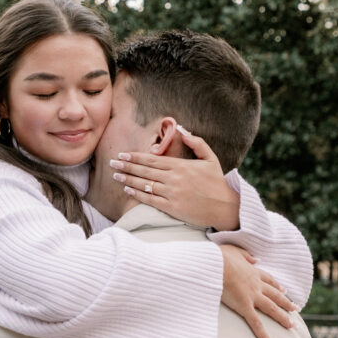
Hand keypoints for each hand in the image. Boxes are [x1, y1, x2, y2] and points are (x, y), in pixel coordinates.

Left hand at [109, 127, 239, 230]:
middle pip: (144, 171)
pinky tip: (127, 189)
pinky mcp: (172, 208)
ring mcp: (172, 194)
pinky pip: (150, 200)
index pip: (152, 160)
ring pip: (144, 184)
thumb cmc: (217, 182)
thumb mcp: (210, 158)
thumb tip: (182, 129)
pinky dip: (137, 194)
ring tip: (115, 175)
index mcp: (181, 166)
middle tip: (112, 162)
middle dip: (126, 165)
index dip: (135, 157)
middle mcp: (174, 179)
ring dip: (128, 179)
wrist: (225, 207)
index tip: (122, 154)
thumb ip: (196, 142)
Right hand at [219, 244, 296, 337]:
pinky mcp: (244, 307)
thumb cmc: (218, 257)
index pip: (268, 280)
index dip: (277, 285)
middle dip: (286, 302)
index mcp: (252, 272)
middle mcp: (256, 285)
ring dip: (282, 318)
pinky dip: (265, 337)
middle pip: (275, 295)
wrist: (214, 264)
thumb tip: (255, 258)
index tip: (284, 289)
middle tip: (296, 308)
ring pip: (271, 309)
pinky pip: (256, 324)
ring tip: (292, 326)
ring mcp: (252, 297)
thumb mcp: (232, 250)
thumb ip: (245, 255)